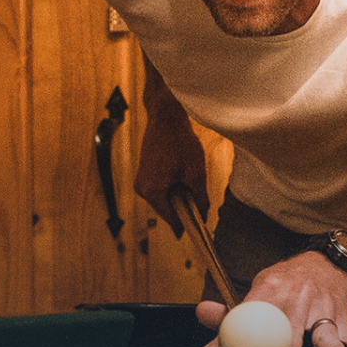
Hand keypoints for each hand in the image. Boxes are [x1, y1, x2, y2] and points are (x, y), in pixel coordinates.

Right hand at [136, 96, 208, 234]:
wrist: (165, 117)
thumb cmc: (180, 142)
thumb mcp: (196, 172)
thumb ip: (200, 197)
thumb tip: (204, 215)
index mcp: (151, 191)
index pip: (171, 219)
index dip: (188, 224)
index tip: (202, 229)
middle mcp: (142, 189)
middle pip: (168, 209)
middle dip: (185, 207)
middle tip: (202, 198)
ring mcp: (142, 181)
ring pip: (166, 198)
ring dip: (181, 195)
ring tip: (192, 180)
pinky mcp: (145, 173)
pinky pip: (162, 188)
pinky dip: (175, 186)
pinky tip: (185, 174)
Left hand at [194, 253, 346, 346]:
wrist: (324, 265)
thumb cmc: (281, 290)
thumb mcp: (254, 296)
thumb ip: (227, 321)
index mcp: (270, 291)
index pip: (253, 313)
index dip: (245, 334)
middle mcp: (300, 299)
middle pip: (294, 328)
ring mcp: (326, 311)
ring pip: (330, 335)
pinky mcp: (346, 321)